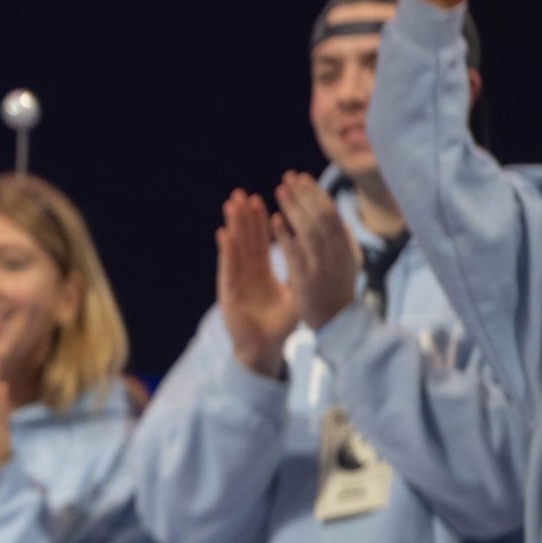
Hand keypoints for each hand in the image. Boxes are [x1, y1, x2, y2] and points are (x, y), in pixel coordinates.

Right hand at [215, 189, 296, 377]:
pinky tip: (224, 233)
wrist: (264, 348)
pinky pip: (229, 267)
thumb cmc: (279, 326)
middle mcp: (246, 273)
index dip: (260, 222)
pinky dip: (226, 250)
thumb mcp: (295, 296)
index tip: (260, 200)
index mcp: (262, 273)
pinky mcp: (229, 291)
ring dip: (233, 226)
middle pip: (245, 240)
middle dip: (243, 217)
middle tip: (240, 194)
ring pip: (235, 248)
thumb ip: (300, 276)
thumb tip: (316, 258)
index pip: (261, 242)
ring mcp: (236, 280)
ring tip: (230, 204)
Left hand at [273, 173, 361, 329]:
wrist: (337, 322)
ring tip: (280, 190)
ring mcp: (322, 266)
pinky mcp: (306, 279)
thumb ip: (343, 242)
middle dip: (305, 194)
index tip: (302, 178)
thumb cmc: (338, 290)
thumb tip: (340, 220)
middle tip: (289, 177)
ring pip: (309, 230)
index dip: (316, 193)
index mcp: (346, 247)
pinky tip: (273, 220)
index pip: (332, 212)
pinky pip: (294, 252)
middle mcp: (338, 253)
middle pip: (321, 216)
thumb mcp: (348, 263)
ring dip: (294, 208)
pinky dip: (285, 235)